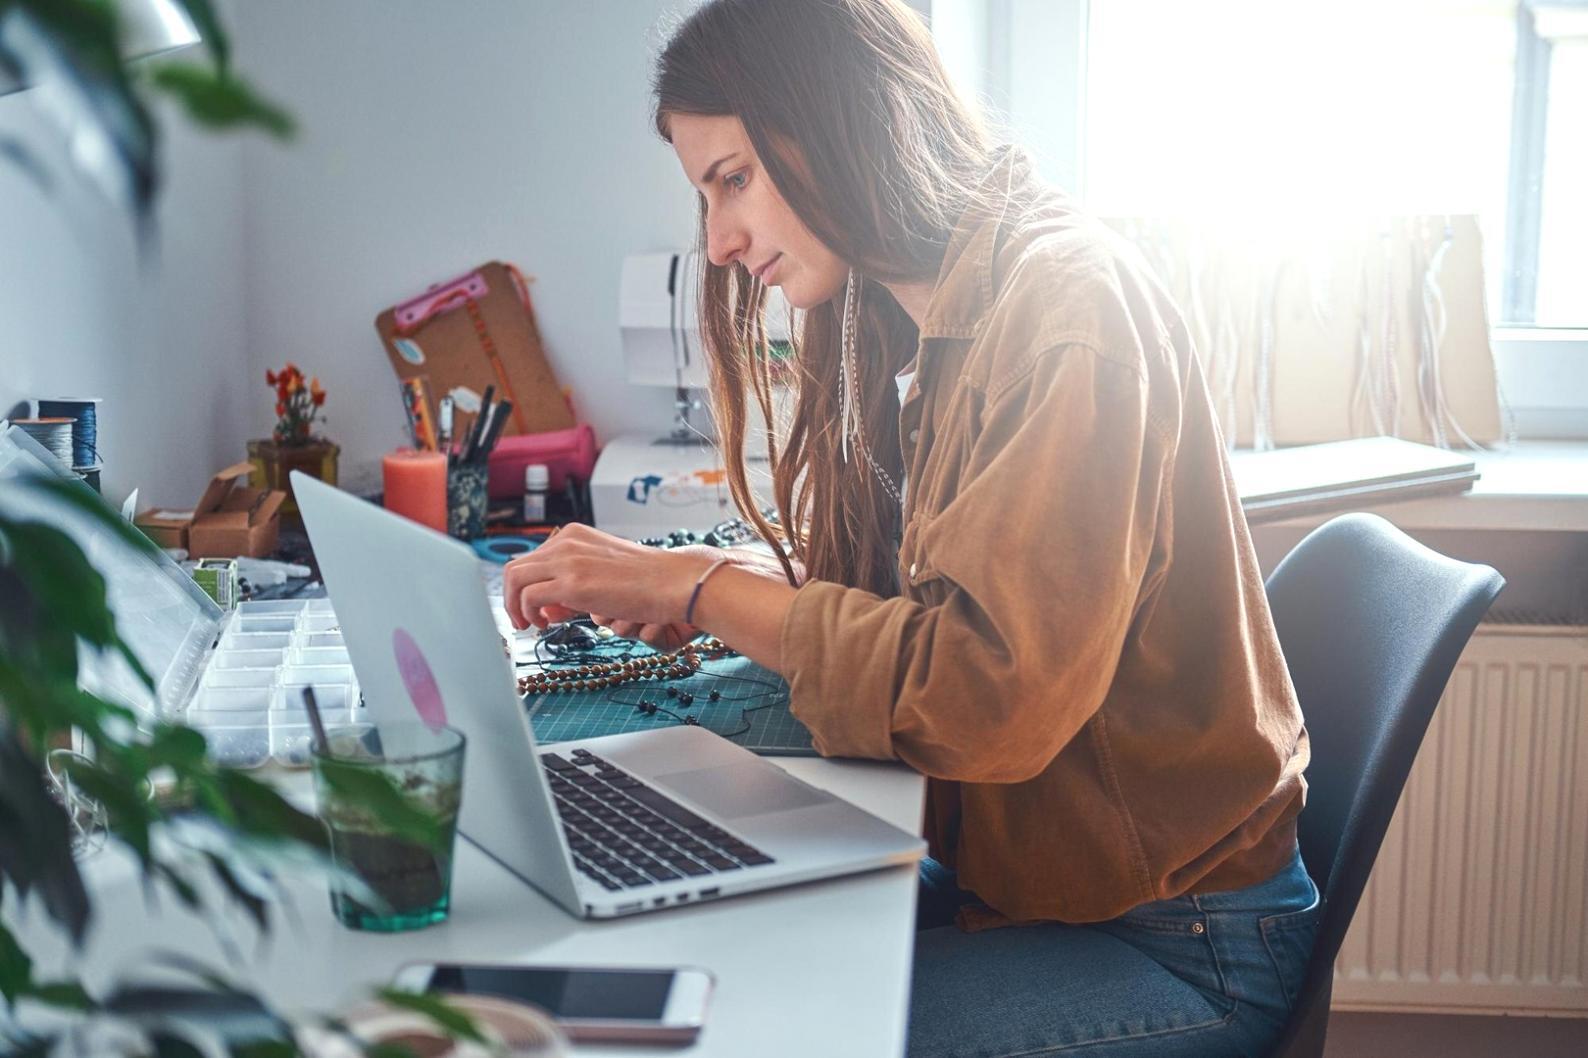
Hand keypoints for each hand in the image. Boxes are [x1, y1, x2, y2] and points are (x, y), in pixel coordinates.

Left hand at [502, 524, 713, 645]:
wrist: (673, 582)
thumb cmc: (648, 582)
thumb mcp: (604, 572)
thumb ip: (576, 581)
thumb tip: (551, 605)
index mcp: (574, 535)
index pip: (532, 559)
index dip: (529, 587)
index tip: (541, 608)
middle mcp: (566, 542)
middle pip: (515, 568)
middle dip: (513, 598)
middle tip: (527, 621)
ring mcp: (567, 560)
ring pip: (513, 580)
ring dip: (515, 607)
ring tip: (532, 626)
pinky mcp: (571, 583)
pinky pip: (528, 597)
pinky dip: (528, 614)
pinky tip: (545, 625)